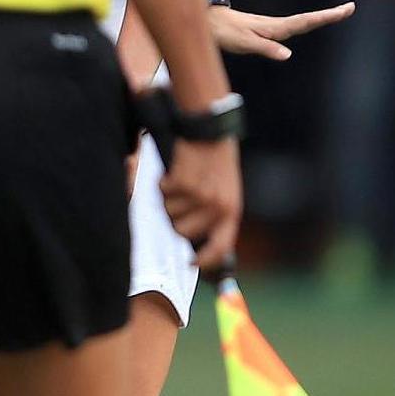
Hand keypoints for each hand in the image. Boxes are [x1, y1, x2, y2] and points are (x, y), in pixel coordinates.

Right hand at [161, 137, 241, 272]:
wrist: (210, 132)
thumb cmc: (216, 163)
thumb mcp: (226, 191)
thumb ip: (216, 215)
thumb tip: (197, 241)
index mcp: (232, 211)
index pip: (220, 247)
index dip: (204, 260)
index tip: (191, 263)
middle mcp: (217, 206)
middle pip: (182, 232)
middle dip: (175, 218)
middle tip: (179, 201)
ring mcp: (200, 195)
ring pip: (169, 211)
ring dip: (168, 197)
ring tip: (181, 181)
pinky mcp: (184, 182)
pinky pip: (163, 192)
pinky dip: (163, 182)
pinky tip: (176, 171)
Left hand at [211, 0, 354, 60]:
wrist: (208, 22)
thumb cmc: (225, 33)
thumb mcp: (244, 43)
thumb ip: (266, 48)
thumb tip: (288, 54)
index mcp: (275, 27)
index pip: (305, 22)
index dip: (325, 17)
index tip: (345, 9)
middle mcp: (276, 25)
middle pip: (308, 19)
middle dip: (330, 15)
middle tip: (350, 8)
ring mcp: (271, 26)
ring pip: (301, 21)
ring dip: (321, 17)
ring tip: (340, 13)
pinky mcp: (266, 29)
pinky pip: (292, 25)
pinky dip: (306, 22)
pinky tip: (309, 23)